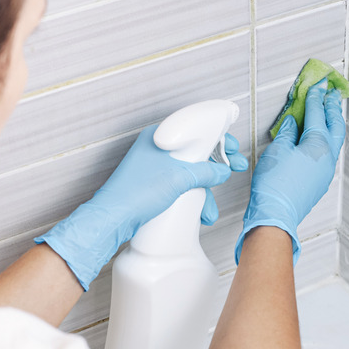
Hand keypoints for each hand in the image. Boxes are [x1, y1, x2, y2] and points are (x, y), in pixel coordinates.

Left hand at [36, 126, 247, 289]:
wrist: (113, 219)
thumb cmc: (136, 193)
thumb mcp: (179, 179)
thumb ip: (205, 172)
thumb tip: (222, 171)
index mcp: (159, 136)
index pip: (194, 129)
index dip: (217, 137)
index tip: (231, 147)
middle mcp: (157, 149)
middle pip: (194, 151)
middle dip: (216, 165)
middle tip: (235, 167)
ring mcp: (154, 167)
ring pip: (189, 172)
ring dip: (205, 189)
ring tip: (212, 208)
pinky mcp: (154, 185)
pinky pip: (180, 185)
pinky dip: (192, 197)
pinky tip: (200, 212)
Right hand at [235, 80, 345, 264]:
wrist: (275, 214)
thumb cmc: (273, 185)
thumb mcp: (276, 150)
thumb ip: (286, 133)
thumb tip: (291, 124)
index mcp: (318, 144)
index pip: (317, 114)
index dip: (315, 98)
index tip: (317, 86)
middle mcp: (327, 157)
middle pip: (334, 125)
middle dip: (332, 108)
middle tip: (332, 94)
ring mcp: (326, 170)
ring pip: (334, 140)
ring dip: (332, 123)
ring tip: (329, 112)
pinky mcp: (320, 181)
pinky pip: (327, 153)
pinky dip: (325, 140)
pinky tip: (317, 138)